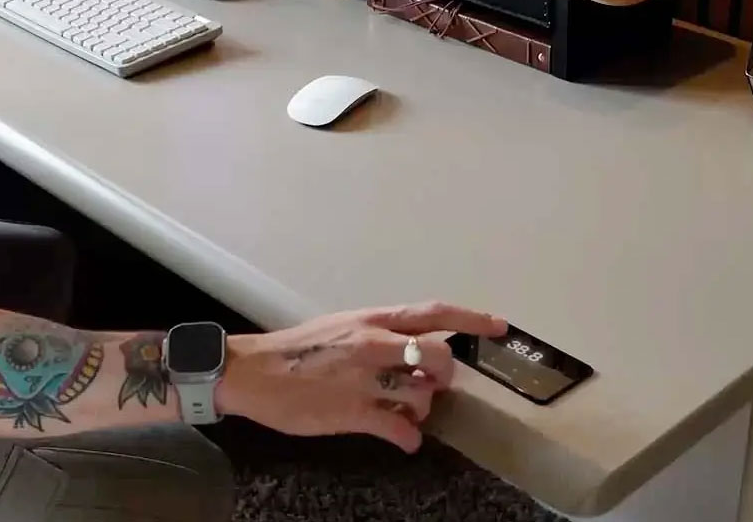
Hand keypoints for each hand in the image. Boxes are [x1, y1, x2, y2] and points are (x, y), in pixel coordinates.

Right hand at [215, 302, 506, 452]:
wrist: (253, 372)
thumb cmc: (296, 350)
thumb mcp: (342, 328)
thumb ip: (379, 335)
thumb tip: (413, 348)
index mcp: (371, 319)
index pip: (433, 314)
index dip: (471, 319)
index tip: (499, 326)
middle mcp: (374, 344)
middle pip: (438, 358)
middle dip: (444, 376)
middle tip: (431, 386)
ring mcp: (365, 379)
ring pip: (423, 396)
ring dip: (423, 409)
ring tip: (405, 412)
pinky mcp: (353, 412)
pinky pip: (401, 429)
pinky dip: (409, 437)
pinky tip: (403, 438)